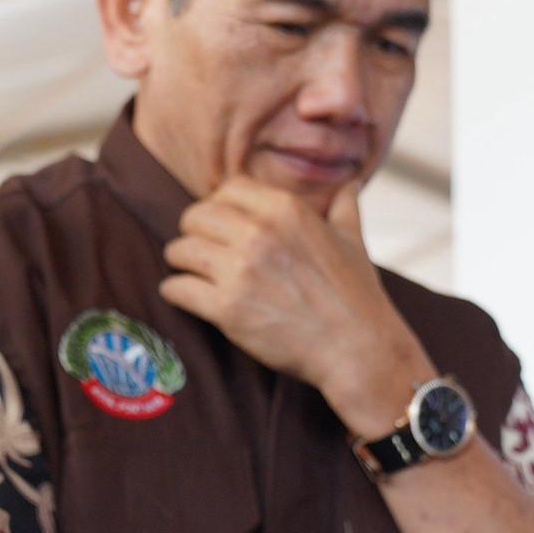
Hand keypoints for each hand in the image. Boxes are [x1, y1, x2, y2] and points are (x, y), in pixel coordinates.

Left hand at [159, 179, 433, 436]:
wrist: (358, 349)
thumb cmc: (356, 296)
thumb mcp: (353, 240)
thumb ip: (345, 206)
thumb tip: (350, 183)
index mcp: (286, 210)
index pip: (228, 189)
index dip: (220, 206)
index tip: (220, 224)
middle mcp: (259, 233)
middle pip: (196, 216)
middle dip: (193, 232)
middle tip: (200, 251)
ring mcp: (240, 271)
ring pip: (180, 250)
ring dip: (181, 262)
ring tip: (190, 273)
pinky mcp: (227, 309)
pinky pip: (177, 288)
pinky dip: (175, 292)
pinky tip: (185, 296)